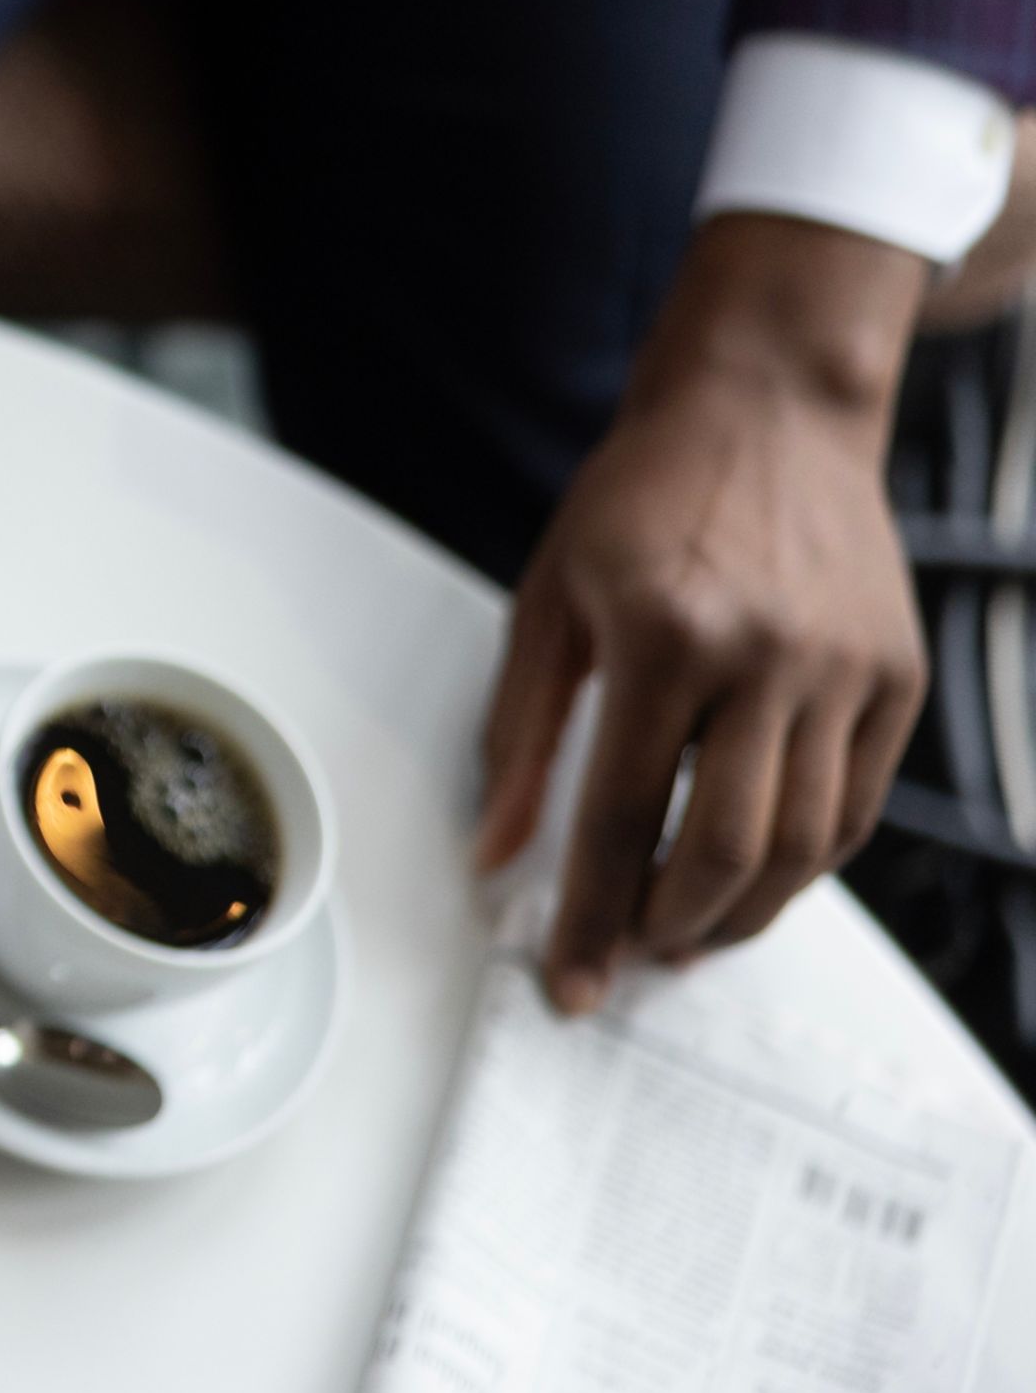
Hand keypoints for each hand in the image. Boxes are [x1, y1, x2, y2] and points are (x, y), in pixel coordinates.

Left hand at [475, 217, 929, 1013]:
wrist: (765, 409)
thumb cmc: (638, 500)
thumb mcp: (549, 600)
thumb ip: (522, 736)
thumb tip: (496, 857)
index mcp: (662, 633)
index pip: (618, 814)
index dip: (589, 914)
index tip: (571, 984)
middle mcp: (765, 658)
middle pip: (724, 848)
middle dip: (668, 926)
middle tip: (630, 953)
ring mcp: (845, 670)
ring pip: (803, 844)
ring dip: (742, 912)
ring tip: (686, 930)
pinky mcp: (897, 678)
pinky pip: (856, 807)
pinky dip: (803, 862)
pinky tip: (753, 876)